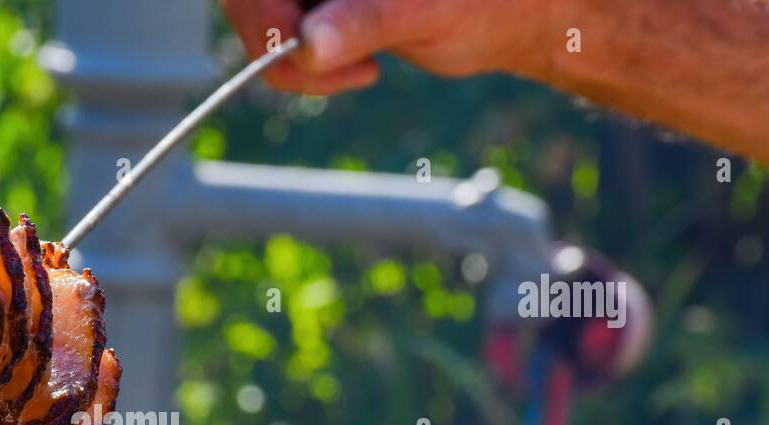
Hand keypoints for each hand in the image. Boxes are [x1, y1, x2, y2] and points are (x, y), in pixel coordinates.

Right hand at [221, 0, 546, 95]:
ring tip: (359, 70)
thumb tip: (308, 46)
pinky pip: (277, 32)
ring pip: (256, 16)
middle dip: (272, 43)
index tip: (298, 49)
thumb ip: (364, 22)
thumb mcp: (424, 11)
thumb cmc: (485, 2)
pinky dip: (301, 63)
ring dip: (287, 60)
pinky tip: (357, 65)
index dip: (261, 13)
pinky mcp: (319, 3)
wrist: (512, 13)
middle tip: (334, 74)